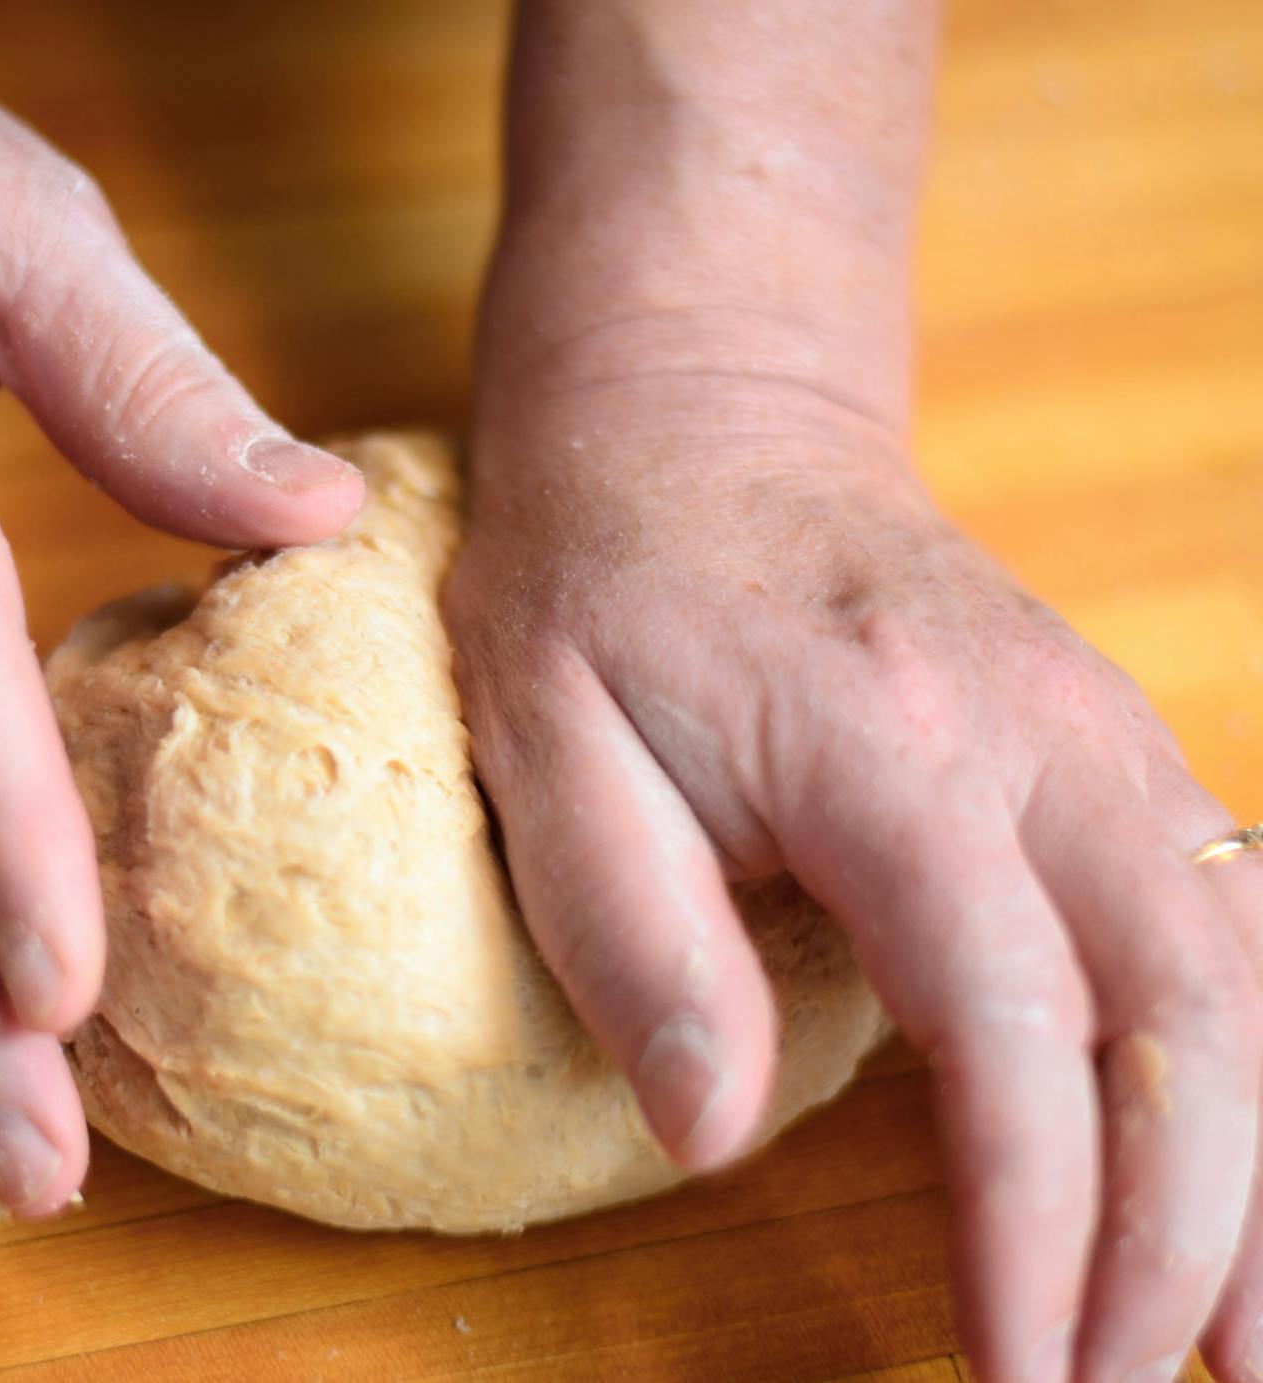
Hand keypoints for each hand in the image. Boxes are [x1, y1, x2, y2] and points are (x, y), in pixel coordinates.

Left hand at [447, 347, 1262, 1379]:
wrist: (696, 416)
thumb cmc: (595, 581)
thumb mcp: (546, 741)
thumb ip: (630, 931)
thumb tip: (712, 1135)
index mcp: (895, 749)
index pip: (1016, 1026)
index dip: (1039, 1218)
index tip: (1023, 1372)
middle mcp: (1047, 739)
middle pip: (1192, 1018)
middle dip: (1194, 1234)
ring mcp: (1105, 736)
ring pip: (1253, 978)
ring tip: (1251, 1352)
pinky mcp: (1113, 751)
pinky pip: (1234, 924)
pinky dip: (1260, 1070)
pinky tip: (1254, 1184)